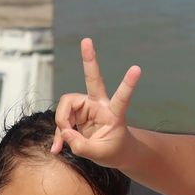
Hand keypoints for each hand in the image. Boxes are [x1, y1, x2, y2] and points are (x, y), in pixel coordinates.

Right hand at [52, 37, 139, 166]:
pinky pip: (61, 121)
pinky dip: (58, 135)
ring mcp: (86, 107)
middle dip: (89, 60)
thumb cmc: (114, 151)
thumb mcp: (100, 154)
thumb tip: (64, 132)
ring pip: (65, 107)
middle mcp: (99, 105)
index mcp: (114, 113)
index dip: (128, 84)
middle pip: (93, 79)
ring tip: (63, 144)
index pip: (122, 97)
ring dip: (61, 125)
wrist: (113, 152)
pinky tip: (57, 149)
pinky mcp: (76, 114)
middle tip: (86, 40)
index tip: (137, 69)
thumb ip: (81, 145)